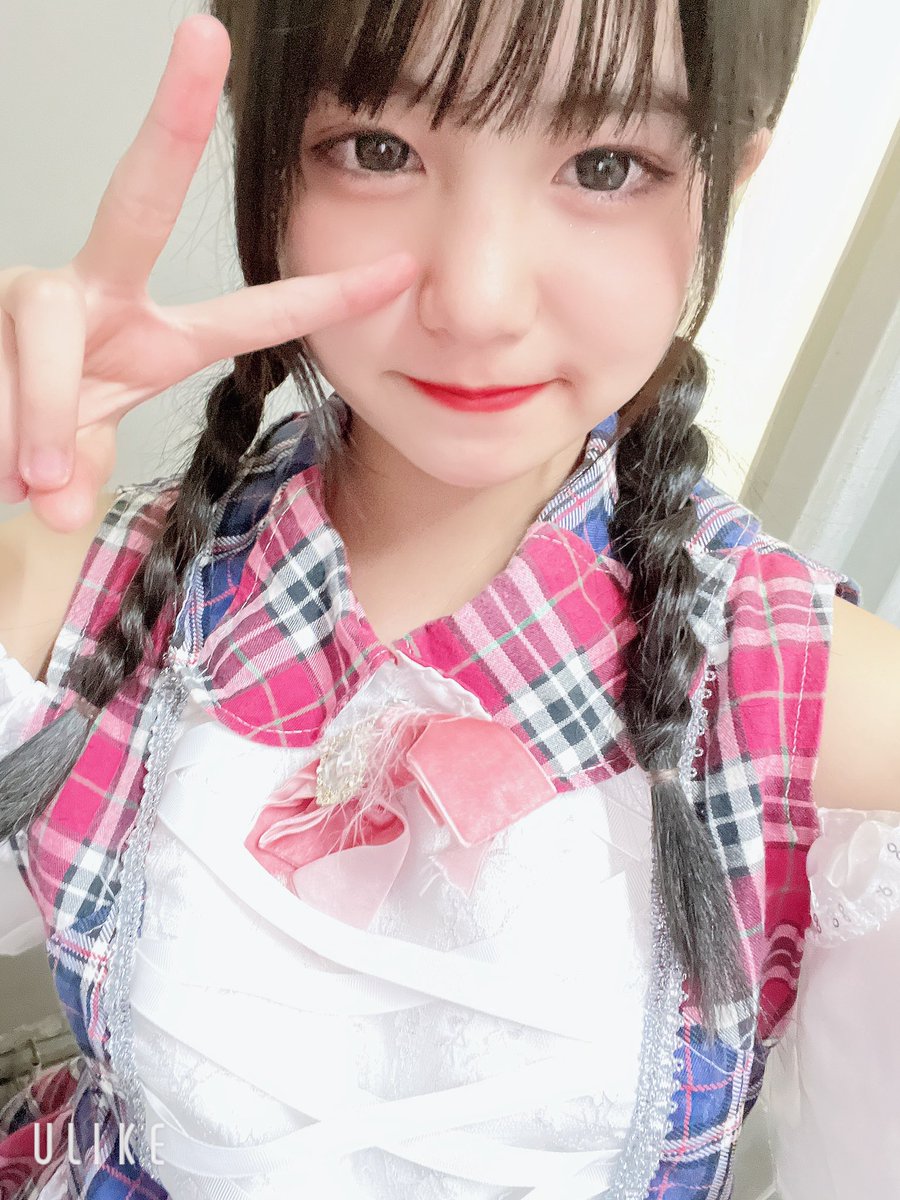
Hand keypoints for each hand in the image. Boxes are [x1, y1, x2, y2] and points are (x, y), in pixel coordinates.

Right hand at [0, 14, 415, 531]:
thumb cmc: (26, 445)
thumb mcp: (76, 465)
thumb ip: (85, 473)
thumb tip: (58, 502)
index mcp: (154, 340)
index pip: (252, 316)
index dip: (324, 297)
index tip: (398, 269)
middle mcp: (96, 297)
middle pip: (139, 200)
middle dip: (173, 120)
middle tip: (202, 34)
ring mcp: (35, 295)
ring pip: (44, 322)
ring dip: (41, 413)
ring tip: (34, 479)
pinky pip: (3, 365)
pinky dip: (9, 428)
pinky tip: (7, 464)